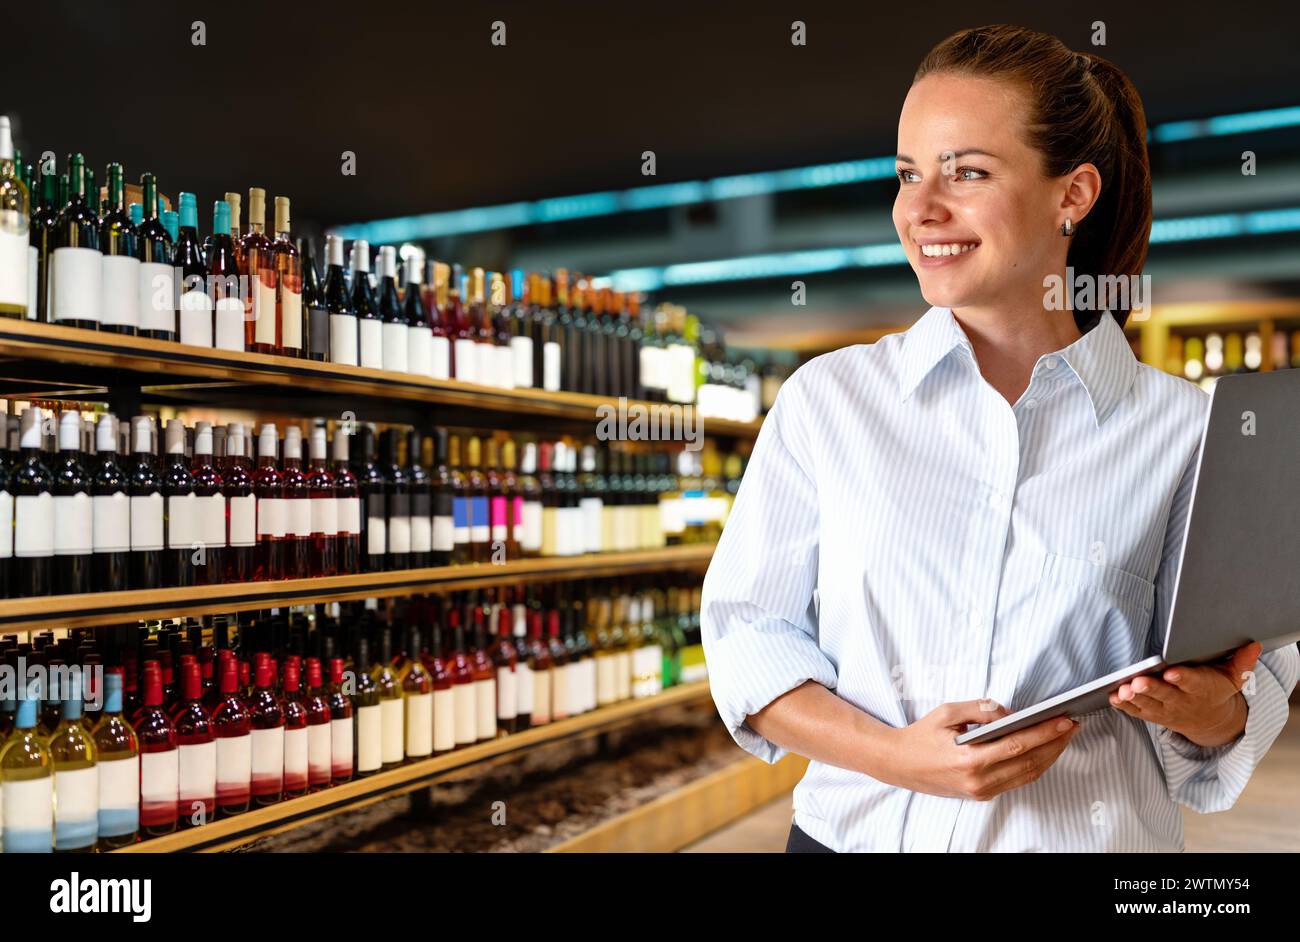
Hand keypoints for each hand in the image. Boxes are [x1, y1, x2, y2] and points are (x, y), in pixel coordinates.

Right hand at [878, 699, 1079, 800]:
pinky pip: (1017, 780)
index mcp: (969, 759)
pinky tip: (1044, 750)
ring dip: (1050, 756)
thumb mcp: (947, 712)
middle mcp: (979, 780)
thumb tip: (1011, 713)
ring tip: (1064, 737)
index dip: (1046, 733)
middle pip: (1030, 762)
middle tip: (1072, 725)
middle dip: (1056, 743)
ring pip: (1028, 774)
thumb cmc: (920, 736)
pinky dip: (1035, 765)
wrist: (899, 764)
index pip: (1019, 745)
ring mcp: (982, 791)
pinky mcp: (982, 794)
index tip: (1065, 720)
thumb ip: (981, 709)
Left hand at [1108, 641, 1259, 747]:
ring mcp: (1166, 709)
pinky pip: (1137, 711)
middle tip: (1138, 681)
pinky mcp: (1153, 714)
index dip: (1182, 679)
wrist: (1210, 720)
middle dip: (1151, 688)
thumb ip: (1242, 662)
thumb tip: (1254, 644)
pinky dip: (1125, 705)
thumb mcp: (1234, 678)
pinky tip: (1114, 696)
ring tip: (1123, 689)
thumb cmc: (1216, 690)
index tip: (1172, 673)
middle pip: (1165, 694)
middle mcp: (1182, 700)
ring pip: (1148, 704)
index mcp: (1202, 689)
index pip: (1192, 683)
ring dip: (1134, 697)